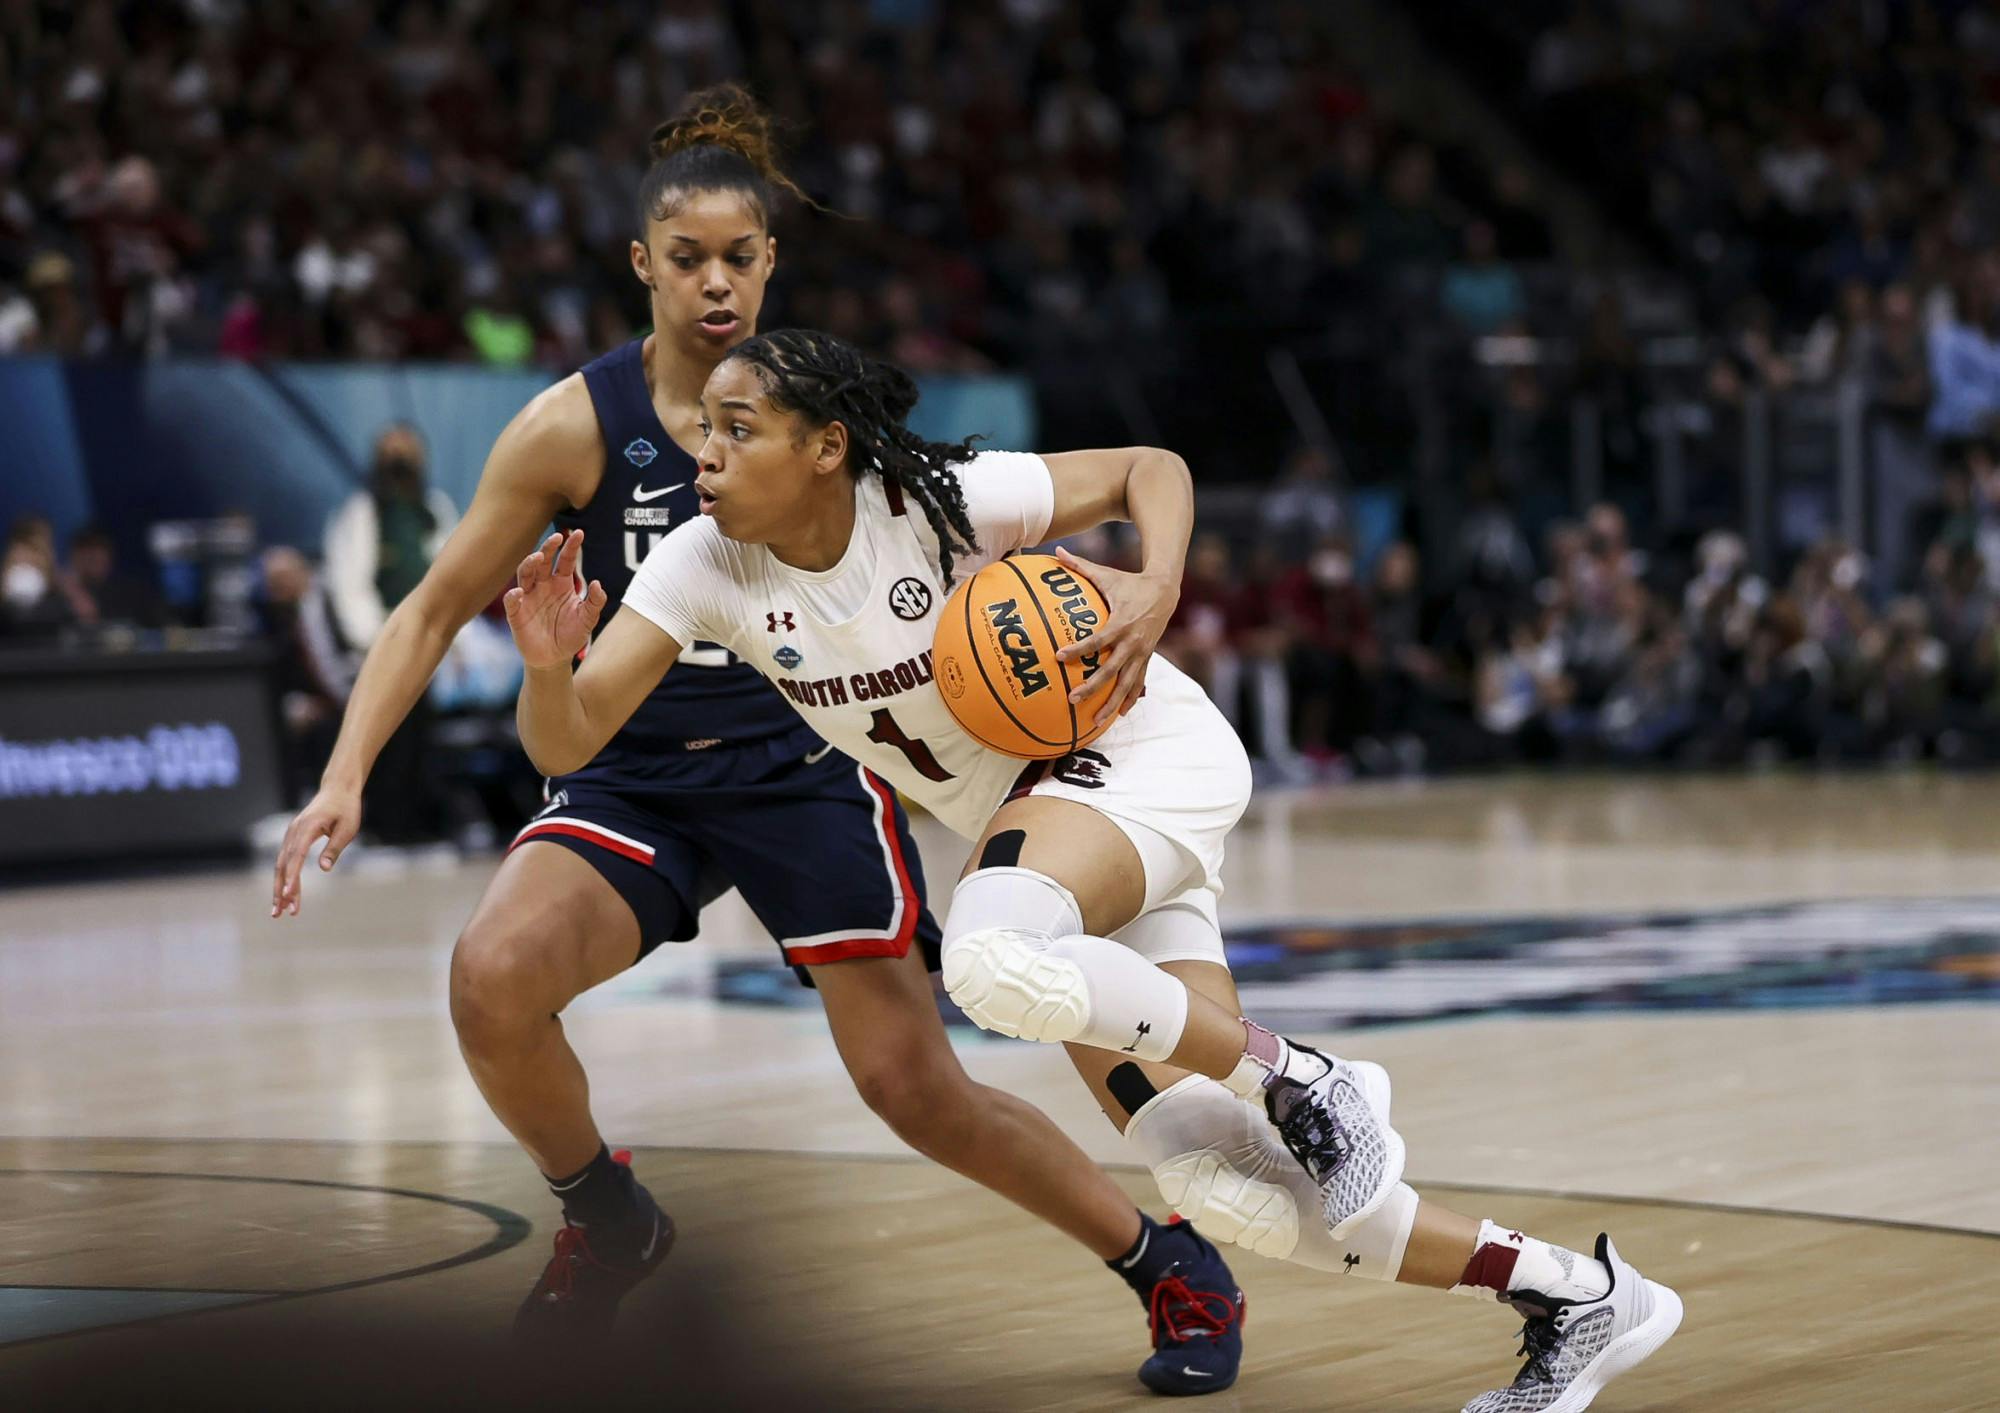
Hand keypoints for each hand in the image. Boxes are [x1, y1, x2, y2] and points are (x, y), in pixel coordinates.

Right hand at [271, 783, 361, 916]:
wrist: (338, 790)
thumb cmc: (346, 808)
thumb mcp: (347, 828)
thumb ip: (334, 848)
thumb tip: (324, 869)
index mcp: (306, 828)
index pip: (296, 857)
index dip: (292, 878)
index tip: (288, 896)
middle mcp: (294, 832)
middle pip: (283, 865)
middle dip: (281, 891)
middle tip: (279, 914)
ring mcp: (291, 834)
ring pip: (281, 865)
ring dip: (280, 888)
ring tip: (281, 911)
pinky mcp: (293, 838)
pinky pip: (286, 861)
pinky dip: (285, 878)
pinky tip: (287, 894)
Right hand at [504, 529, 605, 670]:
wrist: (555, 659)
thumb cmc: (571, 634)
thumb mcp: (588, 618)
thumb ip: (595, 602)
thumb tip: (599, 583)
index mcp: (561, 583)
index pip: (565, 560)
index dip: (571, 547)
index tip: (579, 533)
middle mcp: (543, 586)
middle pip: (542, 561)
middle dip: (548, 548)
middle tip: (557, 538)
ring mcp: (528, 598)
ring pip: (525, 574)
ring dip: (530, 564)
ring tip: (538, 557)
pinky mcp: (517, 614)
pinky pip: (512, 602)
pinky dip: (513, 596)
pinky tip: (519, 592)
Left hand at [1053, 543, 1178, 732]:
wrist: (1166, 590)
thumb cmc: (1130, 582)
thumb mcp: (1106, 573)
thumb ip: (1079, 566)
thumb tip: (1055, 550)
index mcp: (1121, 622)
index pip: (1097, 640)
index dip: (1079, 649)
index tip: (1059, 656)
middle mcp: (1132, 642)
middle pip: (1110, 669)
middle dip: (1092, 686)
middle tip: (1072, 699)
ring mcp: (1141, 653)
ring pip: (1126, 684)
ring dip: (1111, 703)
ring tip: (1095, 721)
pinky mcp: (1147, 658)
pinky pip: (1139, 683)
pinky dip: (1130, 699)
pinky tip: (1120, 714)